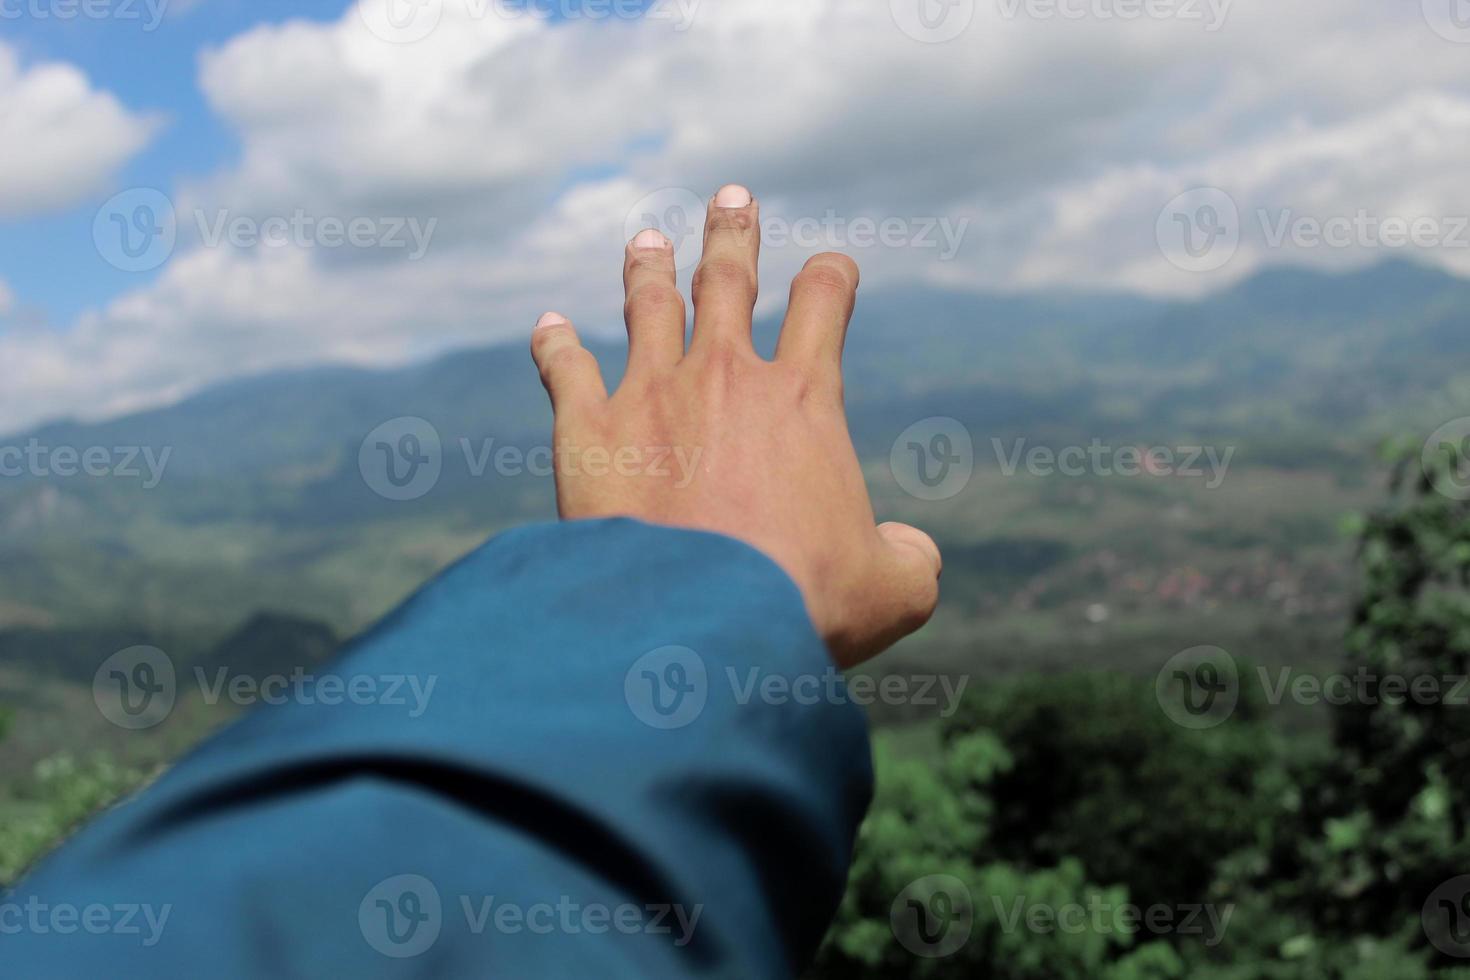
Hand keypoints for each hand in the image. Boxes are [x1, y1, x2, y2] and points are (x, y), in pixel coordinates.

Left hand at [530, 183, 939, 667]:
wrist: (699, 623)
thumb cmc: (804, 604)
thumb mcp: (894, 589)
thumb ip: (912, 558)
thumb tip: (911, 552)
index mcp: (802, 398)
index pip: (823, 303)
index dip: (832, 277)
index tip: (832, 269)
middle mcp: (724, 376)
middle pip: (729, 279)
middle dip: (734, 234)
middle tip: (732, 198)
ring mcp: (649, 395)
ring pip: (648, 306)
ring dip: (649, 269)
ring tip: (646, 241)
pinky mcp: (585, 433)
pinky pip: (565, 369)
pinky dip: (555, 344)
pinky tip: (549, 326)